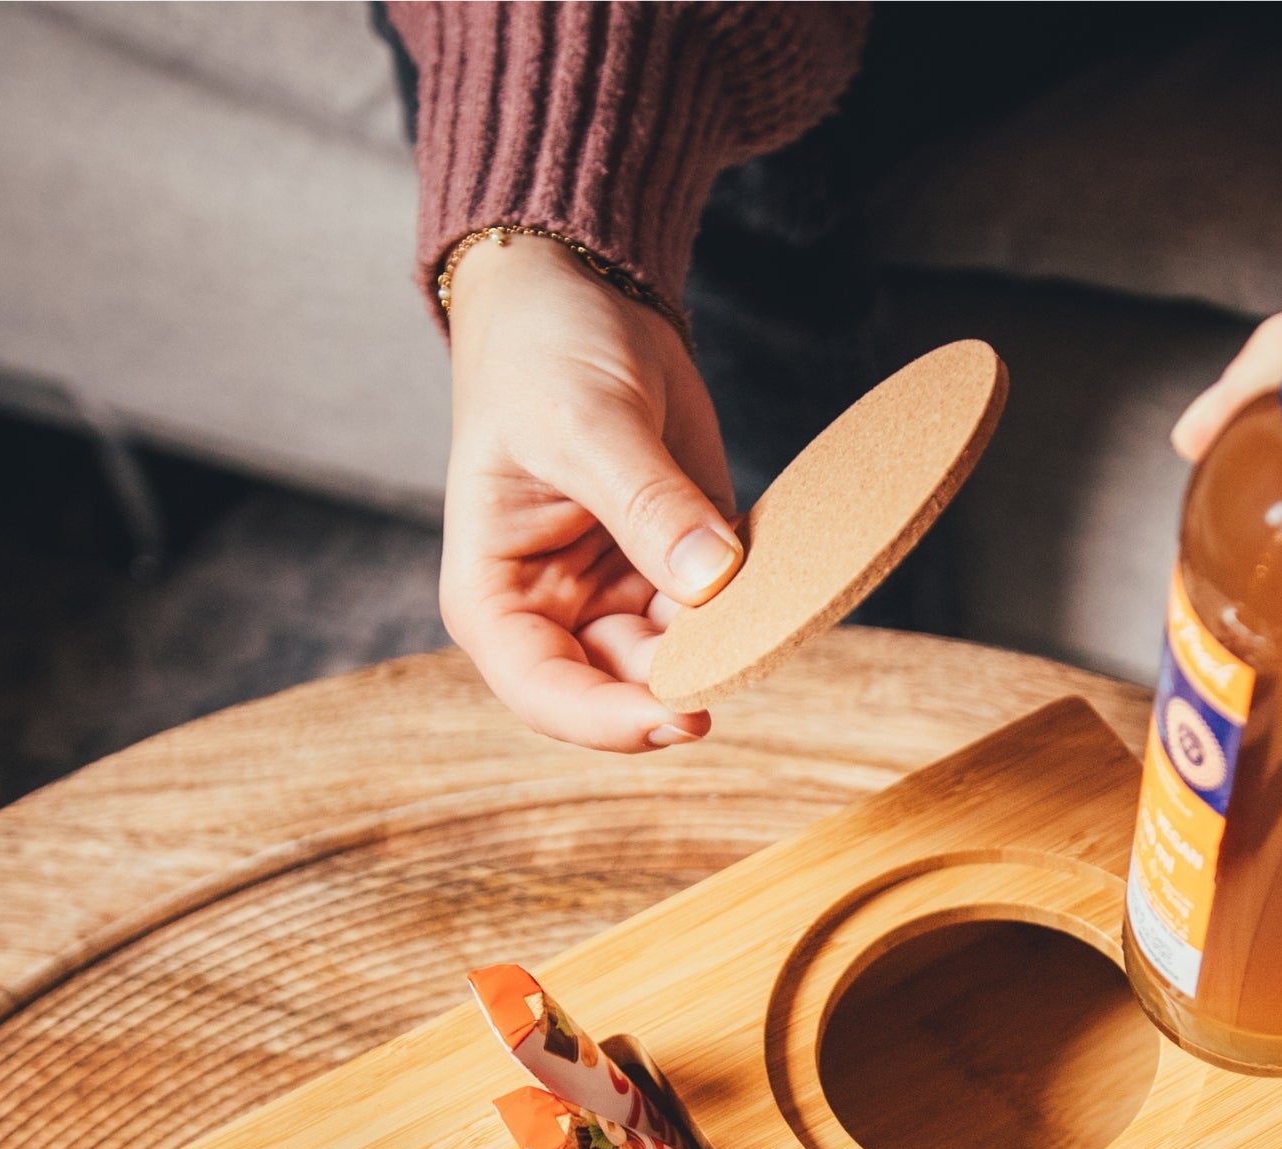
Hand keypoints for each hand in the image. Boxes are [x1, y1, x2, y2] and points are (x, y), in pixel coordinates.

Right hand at [441, 234, 742, 751]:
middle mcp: (557, 613)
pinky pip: (726, 612)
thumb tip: (714, 579)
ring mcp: (622, 596)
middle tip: (755, 647)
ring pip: (687, 657)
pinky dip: (758, 604)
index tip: (685, 715)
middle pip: (627, 686)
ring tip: (772, 596)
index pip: (544, 692)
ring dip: (733, 640)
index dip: (611, 721)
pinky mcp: (681, 570)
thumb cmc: (542, 355)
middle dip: (690, 676)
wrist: (581, 295)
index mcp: (496, 597)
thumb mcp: (585, 422)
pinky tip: (785, 576)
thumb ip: (647, 505)